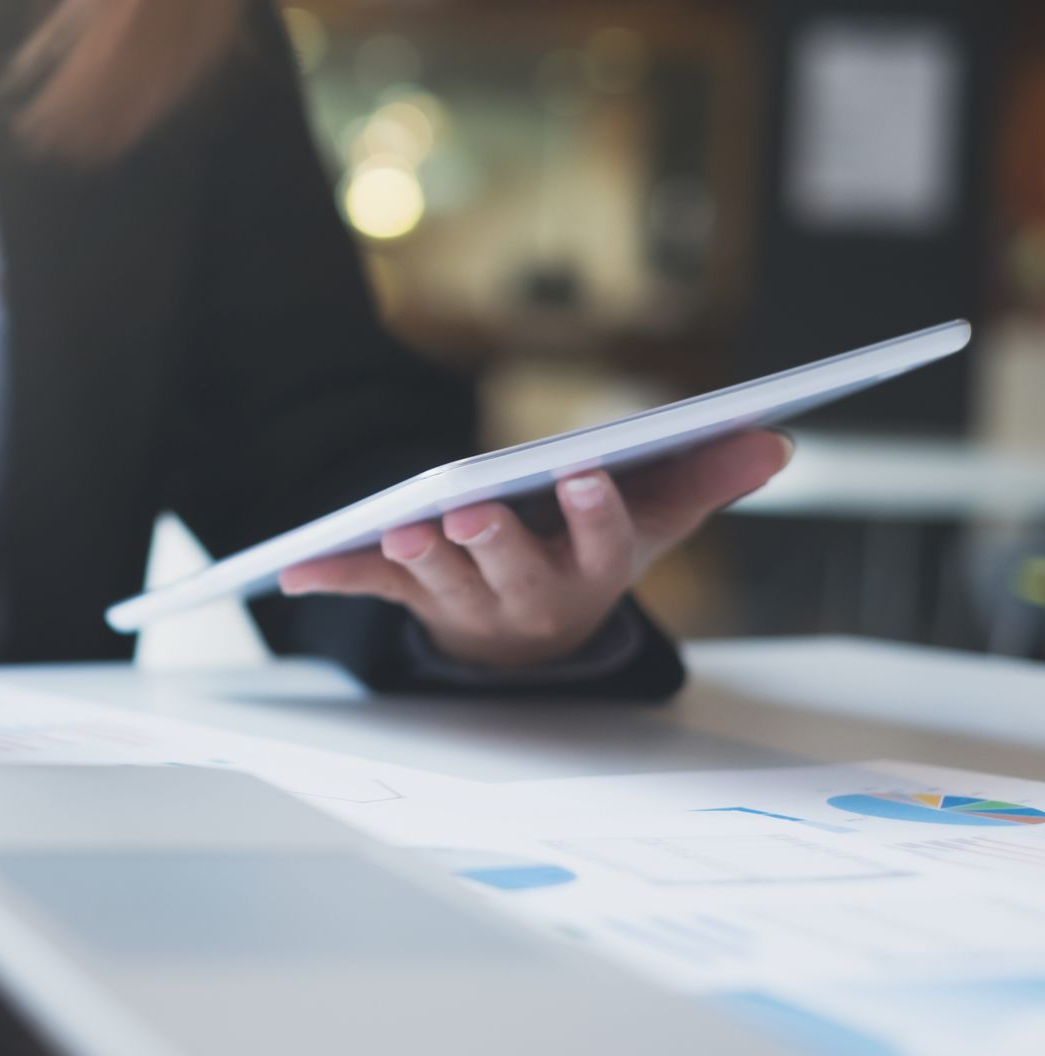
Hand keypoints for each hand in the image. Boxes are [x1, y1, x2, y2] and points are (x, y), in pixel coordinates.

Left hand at [277, 429, 792, 670]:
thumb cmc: (593, 549)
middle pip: (510, 571)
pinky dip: (336, 577)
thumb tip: (773, 437)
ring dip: (423, 557)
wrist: (532, 631)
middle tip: (472, 511)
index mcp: (590, 568)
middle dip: (493, 542)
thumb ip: (706, 476)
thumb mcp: (654, 516)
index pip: (601, 543)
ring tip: (407, 529)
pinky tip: (295, 570)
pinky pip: (372, 586)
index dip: (594, 513)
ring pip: (441, 583)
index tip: (587, 473)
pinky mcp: (412, 595)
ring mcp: (465, 600)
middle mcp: (527, 593)